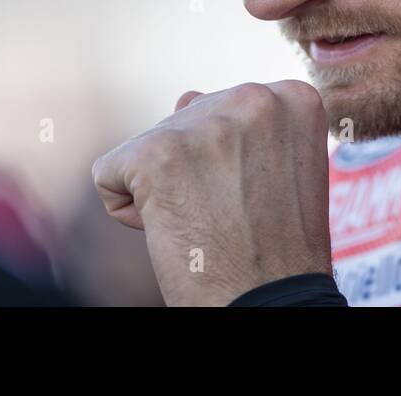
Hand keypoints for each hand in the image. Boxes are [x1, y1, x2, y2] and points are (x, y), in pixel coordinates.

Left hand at [92, 80, 334, 305]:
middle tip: (230, 216)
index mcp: (291, 97)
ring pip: (148, 147)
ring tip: (206, 224)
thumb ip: (244, 127)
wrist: (268, 304)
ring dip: (164, 189)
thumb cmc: (278, 249)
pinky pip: (109, 172)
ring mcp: (205, 123)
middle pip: (185, 124)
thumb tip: (186, 97)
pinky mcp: (156, 153)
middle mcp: (253, 97)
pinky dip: (128, 210)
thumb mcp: (284, 169)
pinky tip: (170, 231)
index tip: (257, 197)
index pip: (226, 111)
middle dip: (193, 172)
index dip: (231, 165)